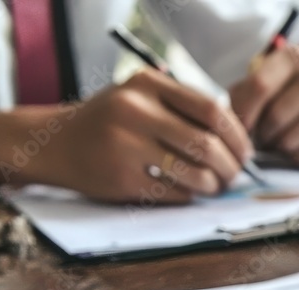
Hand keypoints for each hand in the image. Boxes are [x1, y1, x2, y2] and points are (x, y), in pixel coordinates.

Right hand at [0, 69, 251, 202]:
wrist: (53, 143)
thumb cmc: (110, 122)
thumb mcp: (141, 98)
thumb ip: (183, 109)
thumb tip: (239, 141)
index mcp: (147, 84)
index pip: (212, 110)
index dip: (238, 136)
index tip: (244, 152)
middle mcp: (135, 110)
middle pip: (208, 144)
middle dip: (230, 166)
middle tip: (233, 176)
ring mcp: (126, 145)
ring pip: (195, 173)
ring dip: (214, 186)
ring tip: (214, 186)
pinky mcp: (122, 178)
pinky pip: (174, 193)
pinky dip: (189, 196)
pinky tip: (188, 192)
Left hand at [230, 46, 298, 161]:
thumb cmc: (292, 97)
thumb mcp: (265, 86)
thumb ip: (244, 99)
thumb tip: (233, 127)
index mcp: (293, 58)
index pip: (260, 86)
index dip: (244, 115)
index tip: (239, 130)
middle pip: (276, 116)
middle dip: (264, 135)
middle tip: (265, 138)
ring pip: (291, 139)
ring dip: (281, 148)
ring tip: (283, 142)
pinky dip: (298, 157)